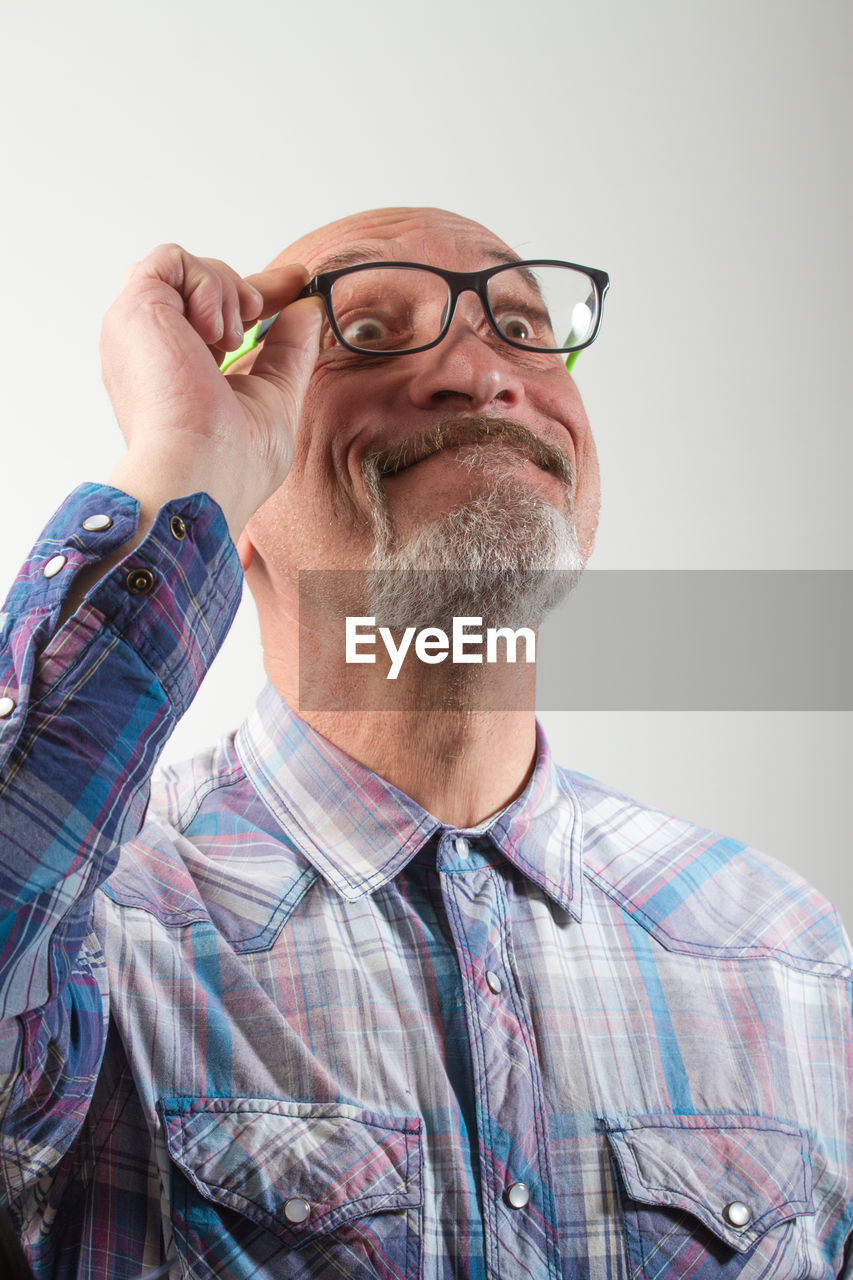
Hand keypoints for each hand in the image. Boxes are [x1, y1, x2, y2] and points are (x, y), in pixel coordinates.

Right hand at [100, 244, 323, 539]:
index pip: (215, 317)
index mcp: (178, 373)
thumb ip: (289, 351)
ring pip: (186, 269)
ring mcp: (139, 330)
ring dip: (227, 292)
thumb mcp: (275, 397)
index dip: (260, 292)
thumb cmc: (231, 462)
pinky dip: (207, 283)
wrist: (197, 476)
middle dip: (247, 287)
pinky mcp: (134, 310)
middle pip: (199, 287)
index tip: (299, 282)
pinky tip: (215, 330)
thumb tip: (309, 307)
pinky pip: (172, 260)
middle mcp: (153, 350)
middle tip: (272, 305)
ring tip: (231, 341)